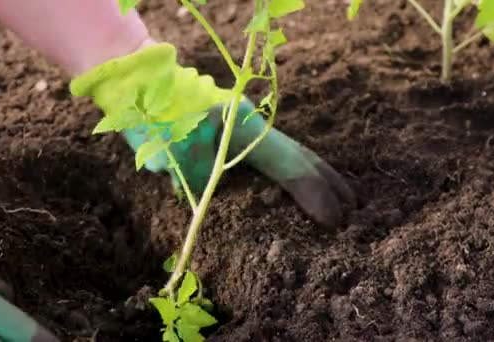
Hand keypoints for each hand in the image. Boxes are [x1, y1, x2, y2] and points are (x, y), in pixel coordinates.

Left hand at [70, 42, 356, 227]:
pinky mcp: (234, 129)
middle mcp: (251, 124)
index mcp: (243, 129)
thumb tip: (209, 201)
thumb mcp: (173, 153)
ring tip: (340, 194)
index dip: (315, 194)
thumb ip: (199, 181)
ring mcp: (244, 124)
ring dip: (314, 173)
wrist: (139, 83)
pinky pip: (272, 151)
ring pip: (290, 150)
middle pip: (300, 154)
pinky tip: (296, 181)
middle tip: (354, 207)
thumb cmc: (151, 116)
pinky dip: (291, 167)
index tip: (336, 221)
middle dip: (328, 181)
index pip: (289, 166)